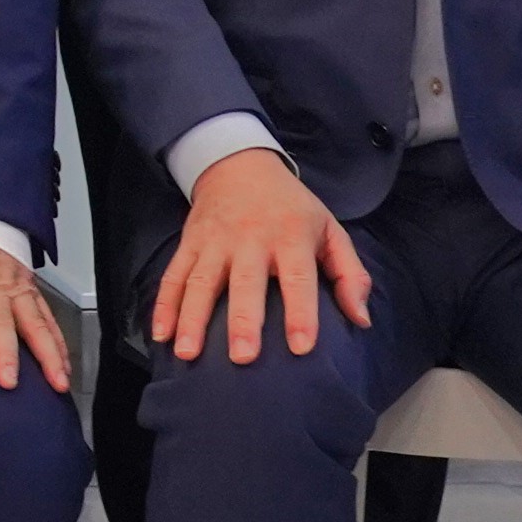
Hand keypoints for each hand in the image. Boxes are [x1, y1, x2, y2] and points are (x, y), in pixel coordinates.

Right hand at [149, 145, 372, 364]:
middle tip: (242, 356)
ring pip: (200, 282)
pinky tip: (160, 333)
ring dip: (192, 318)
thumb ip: (350, 275)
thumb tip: (360, 319)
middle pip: (245, 282)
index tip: (301, 347)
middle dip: (242, 320)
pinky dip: (164, 304)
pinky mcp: (190, 244)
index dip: (301, 313)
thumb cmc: (291, 208)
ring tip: (187, 352)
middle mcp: (250, 239)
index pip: (298, 278)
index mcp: (291, 237)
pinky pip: (173, 275)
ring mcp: (215, 242)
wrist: (240, 164)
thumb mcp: (330, 229)